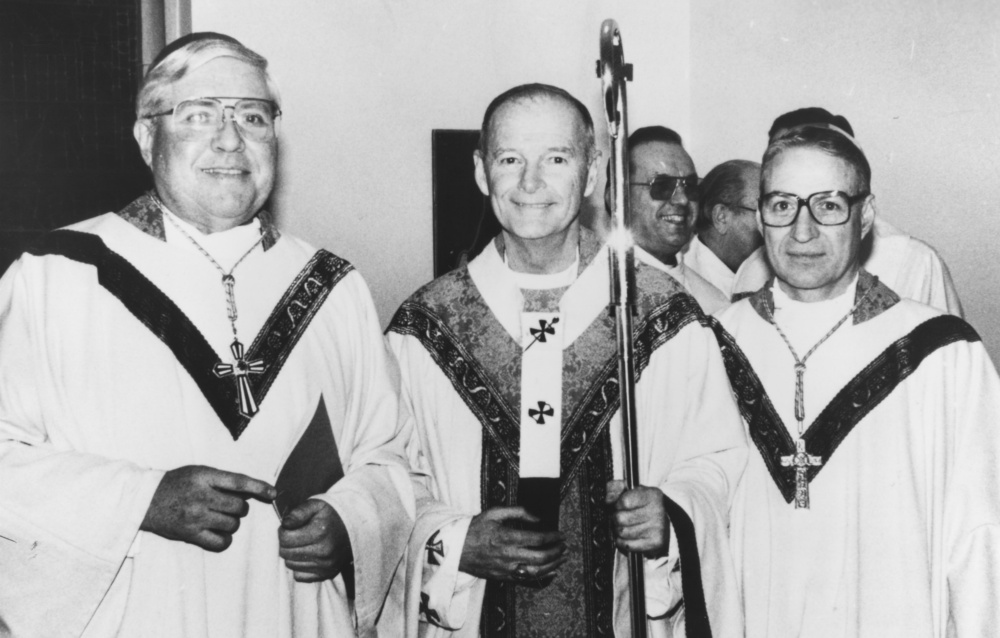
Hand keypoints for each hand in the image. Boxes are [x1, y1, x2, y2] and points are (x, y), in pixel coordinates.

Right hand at [141, 465, 275, 551]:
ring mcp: (195, 517)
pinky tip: (219, 533)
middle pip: (239, 507)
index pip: (239, 481)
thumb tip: (252, 490)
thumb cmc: (176, 484)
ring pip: (232, 524)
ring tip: (219, 518)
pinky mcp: (190, 534)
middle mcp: (201, 496)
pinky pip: (220, 542)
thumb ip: (222, 480)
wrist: (144, 501)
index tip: (273, 493)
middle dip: (240, 508)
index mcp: (204, 476)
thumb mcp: (198, 472)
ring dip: (232, 523)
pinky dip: (225, 539)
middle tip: (229, 506)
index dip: (259, 487)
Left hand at [278, 499, 352, 582]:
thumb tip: (284, 524)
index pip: (285, 538)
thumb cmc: (332, 515)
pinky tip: (308, 555)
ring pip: (290, 564)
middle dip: (286, 543)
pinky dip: (300, 566)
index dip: (283, 531)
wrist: (355, 528)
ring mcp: (325, 565)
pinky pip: (299, 576)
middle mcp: (323, 551)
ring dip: (292, 555)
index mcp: (319, 532)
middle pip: (285, 553)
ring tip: (303, 544)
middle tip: (295, 535)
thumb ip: (298, 512)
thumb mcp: (316, 505)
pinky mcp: (326, 574)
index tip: (289, 527)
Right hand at [458, 506, 566, 581]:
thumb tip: (537, 518)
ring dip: (553, 565)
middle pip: (541, 557)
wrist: (456, 549)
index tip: (561, 534)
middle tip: (564, 546)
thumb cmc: (475, 529)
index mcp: (507, 537)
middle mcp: (509, 555)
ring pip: (537, 571)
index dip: (553, 537)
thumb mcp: (494, 513)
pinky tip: (551, 571)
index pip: (538, 539)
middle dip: (557, 552)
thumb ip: (518, 512)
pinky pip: (527, 580)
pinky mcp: (504, 577)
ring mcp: (506, 569)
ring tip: (562, 558)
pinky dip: (542, 577)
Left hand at [606, 480, 669, 556]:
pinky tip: (628, 536)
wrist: (660, 520)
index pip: (624, 501)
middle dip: (617, 519)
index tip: (621, 506)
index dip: (617, 505)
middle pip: (620, 519)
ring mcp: (658, 528)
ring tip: (625, 526)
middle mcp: (657, 511)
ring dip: (619, 531)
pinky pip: (628, 545)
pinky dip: (623, 542)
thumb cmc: (641, 504)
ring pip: (622, 533)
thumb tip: (608, 500)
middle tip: (622, 518)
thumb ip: (615, 488)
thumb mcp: (629, 490)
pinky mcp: (656, 543)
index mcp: (652, 494)